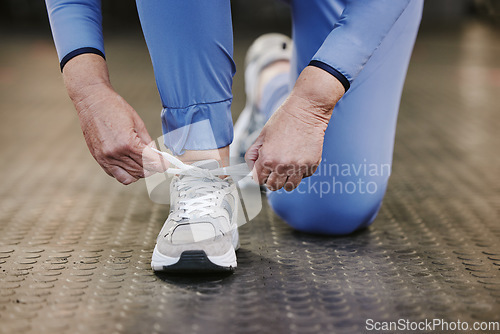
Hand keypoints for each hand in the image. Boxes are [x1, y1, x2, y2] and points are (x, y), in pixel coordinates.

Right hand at [63, 54, 165, 184]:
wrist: (92, 101)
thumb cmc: (114, 107)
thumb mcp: (137, 122)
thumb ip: (147, 141)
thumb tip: (155, 154)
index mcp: (128, 143)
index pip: (150, 162)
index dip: (161, 164)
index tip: (166, 164)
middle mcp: (116, 154)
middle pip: (141, 171)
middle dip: (152, 168)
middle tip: (156, 161)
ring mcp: (105, 158)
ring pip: (129, 177)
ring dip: (140, 172)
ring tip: (143, 163)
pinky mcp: (98, 158)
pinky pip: (115, 175)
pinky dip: (126, 173)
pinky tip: (130, 164)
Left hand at [245, 66, 344, 190]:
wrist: (306, 111)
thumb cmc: (283, 120)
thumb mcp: (262, 136)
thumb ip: (253, 154)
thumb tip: (251, 169)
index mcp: (267, 159)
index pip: (259, 180)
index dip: (260, 175)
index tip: (263, 170)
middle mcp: (282, 166)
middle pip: (273, 186)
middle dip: (272, 179)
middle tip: (274, 169)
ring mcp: (298, 167)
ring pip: (289, 187)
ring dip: (286, 180)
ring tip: (286, 169)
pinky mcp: (311, 165)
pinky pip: (303, 177)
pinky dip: (300, 172)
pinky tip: (299, 159)